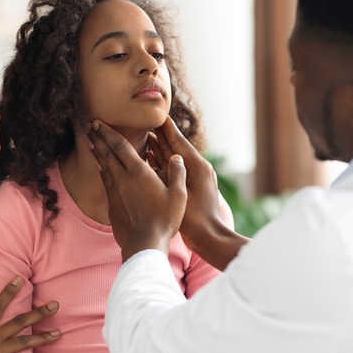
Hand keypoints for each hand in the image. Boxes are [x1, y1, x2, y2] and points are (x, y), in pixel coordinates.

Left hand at [86, 120, 187, 260]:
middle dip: (97, 137)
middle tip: (89, 125)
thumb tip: (177, 157)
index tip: (98, 122)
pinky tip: (102, 168)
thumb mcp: (179, 194)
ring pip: (103, 166)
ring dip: (97, 152)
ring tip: (92, 142)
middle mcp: (122, 178)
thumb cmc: (164, 219)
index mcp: (138, 172)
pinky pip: (105, 181)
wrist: (143, 243)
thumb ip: (177, 172)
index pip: (119, 145)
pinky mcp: (111, 203)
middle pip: (106, 152)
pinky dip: (102, 170)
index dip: (107, 132)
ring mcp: (114, 191)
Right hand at [148, 117, 247, 269]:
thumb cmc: (195, 219)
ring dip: (158, 148)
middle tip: (146, 121)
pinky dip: (160, 163)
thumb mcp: (180, 193)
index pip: (178, 141)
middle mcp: (195, 169)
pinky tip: (148, 158)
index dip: (167, 128)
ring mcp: (191, 179)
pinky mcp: (186, 188)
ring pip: (171, 159)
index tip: (158, 114)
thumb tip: (157, 154)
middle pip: (173, 147)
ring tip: (144, 136)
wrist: (209, 238)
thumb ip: (170, 173)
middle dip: (160, 135)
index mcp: (196, 166)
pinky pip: (171, 171)